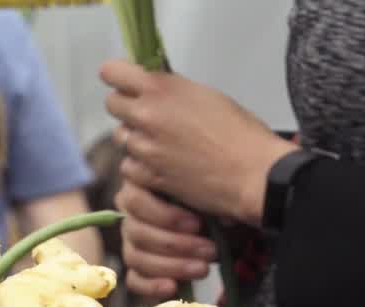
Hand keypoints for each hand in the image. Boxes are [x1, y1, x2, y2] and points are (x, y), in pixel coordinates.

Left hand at [101, 60, 296, 224]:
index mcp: (162, 88)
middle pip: (112, 104)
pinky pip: (129, 166)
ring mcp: (145, 147)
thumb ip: (172, 90)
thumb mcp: (205, 95)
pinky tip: (163, 165)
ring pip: (121, 137)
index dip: (118, 77)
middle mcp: (147, 114)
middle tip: (146, 115)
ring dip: (137, 140)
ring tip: (164, 144)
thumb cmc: (240, 134)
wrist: (252, 174)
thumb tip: (156, 89)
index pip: (112, 72)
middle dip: (126, 108)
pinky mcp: (147, 175)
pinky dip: (142, 167)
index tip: (126, 82)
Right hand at [116, 179, 214, 297]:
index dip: (165, 217)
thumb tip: (221, 217)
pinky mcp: (137, 268)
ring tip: (204, 269)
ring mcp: (131, 242)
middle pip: (136, 232)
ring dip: (171, 266)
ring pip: (135, 257)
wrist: (225, 223)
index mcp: (140, 186)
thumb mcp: (209, 193)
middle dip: (175, 245)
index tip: (198, 225)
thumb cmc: (214, 201)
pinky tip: (173, 287)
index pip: (136, 203)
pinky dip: (151, 286)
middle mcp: (130, 213)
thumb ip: (204, 196)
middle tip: (210, 250)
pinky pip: (134, 280)